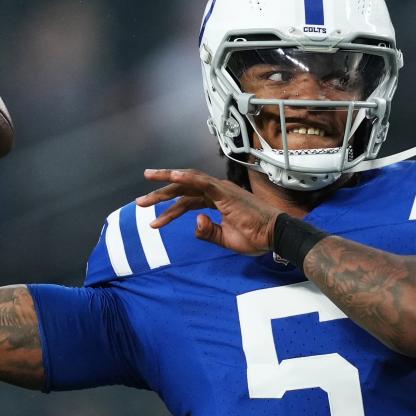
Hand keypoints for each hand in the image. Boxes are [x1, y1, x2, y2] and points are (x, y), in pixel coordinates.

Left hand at [137, 169, 281, 254]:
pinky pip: (201, 181)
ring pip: (188, 181)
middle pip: (183, 189)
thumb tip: (195, 224)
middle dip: (161, 194)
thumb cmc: (256, 237)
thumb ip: (208, 232)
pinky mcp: (224, 192)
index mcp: (218, 200)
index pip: (188, 200)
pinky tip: (171, 176)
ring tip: (146, 188)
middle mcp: (217, 191)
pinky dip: (185, 177)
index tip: (154, 222)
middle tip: (140, 202)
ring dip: (166, 183)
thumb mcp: (225, 239)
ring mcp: (221, 189)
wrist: (275, 235)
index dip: (170, 210)